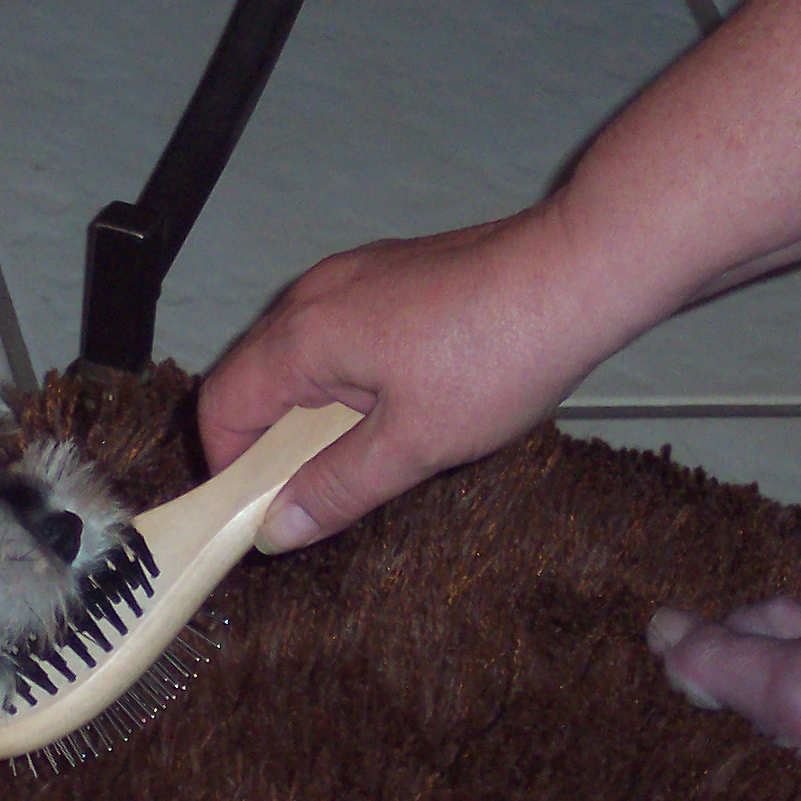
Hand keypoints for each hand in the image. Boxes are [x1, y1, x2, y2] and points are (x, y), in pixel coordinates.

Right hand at [199, 200, 646, 551]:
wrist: (580, 270)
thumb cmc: (497, 357)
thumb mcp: (413, 446)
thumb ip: (336, 490)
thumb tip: (275, 532)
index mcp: (302, 336)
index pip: (221, 404)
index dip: (226, 466)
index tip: (257, 510)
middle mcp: (314, 294)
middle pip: (253, 374)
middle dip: (268, 440)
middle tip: (311, 490)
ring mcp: (354, 273)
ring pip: (299, 351)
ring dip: (311, 408)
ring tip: (364, 449)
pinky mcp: (393, 269)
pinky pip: (340, 329)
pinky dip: (345, 374)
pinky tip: (400, 400)